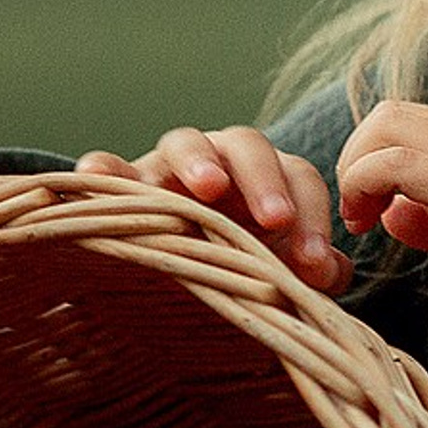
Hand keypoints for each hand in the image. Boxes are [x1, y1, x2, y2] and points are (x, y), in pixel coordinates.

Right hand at [75, 126, 351, 294]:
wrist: (171, 286)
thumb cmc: (238, 272)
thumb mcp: (278, 274)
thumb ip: (313, 271)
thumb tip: (330, 270)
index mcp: (267, 177)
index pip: (299, 177)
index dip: (312, 217)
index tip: (312, 264)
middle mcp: (221, 161)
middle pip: (248, 147)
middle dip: (264, 180)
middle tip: (276, 220)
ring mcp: (167, 168)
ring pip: (185, 142)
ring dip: (200, 159)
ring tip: (209, 188)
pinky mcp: (119, 188)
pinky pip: (107, 171)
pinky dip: (103, 169)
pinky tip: (97, 174)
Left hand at [335, 102, 427, 391]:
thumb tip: (391, 211)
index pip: (414, 121)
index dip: (376, 155)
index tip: (369, 207)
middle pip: (393, 113)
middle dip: (357, 155)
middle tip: (355, 211)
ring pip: (389, 126)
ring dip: (356, 169)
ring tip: (358, 220)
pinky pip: (395, 163)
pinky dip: (364, 184)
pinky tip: (369, 224)